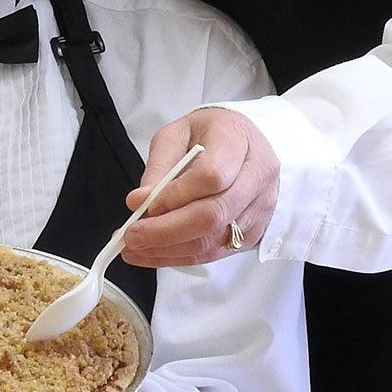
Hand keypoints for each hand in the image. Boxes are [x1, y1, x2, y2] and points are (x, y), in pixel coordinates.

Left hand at [120, 107, 279, 266]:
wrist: (244, 144)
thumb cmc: (209, 134)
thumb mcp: (176, 134)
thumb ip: (160, 166)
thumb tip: (139, 202)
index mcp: (238, 141)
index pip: (211, 176)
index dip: (176, 195)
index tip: (144, 205)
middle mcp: (257, 177)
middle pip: (214, 214)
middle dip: (167, 231)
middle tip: (132, 236)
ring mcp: (259, 208)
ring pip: (214, 240)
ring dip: (170, 250)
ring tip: (135, 249)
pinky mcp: (253, 232)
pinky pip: (216, 252)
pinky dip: (182, 257)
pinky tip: (156, 253)